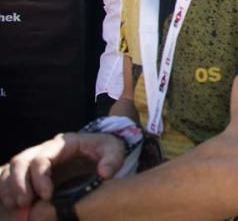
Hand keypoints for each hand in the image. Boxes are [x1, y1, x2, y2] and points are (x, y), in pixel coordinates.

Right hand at [0, 133, 123, 210]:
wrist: (102, 151)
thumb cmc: (106, 149)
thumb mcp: (114, 149)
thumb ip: (113, 159)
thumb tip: (104, 173)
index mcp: (63, 143)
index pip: (42, 158)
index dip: (40, 177)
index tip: (47, 196)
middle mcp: (46, 149)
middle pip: (21, 161)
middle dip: (18, 183)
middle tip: (25, 203)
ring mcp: (37, 159)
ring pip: (12, 168)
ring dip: (10, 187)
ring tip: (18, 205)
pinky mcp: (34, 171)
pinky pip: (10, 175)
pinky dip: (7, 188)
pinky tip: (12, 204)